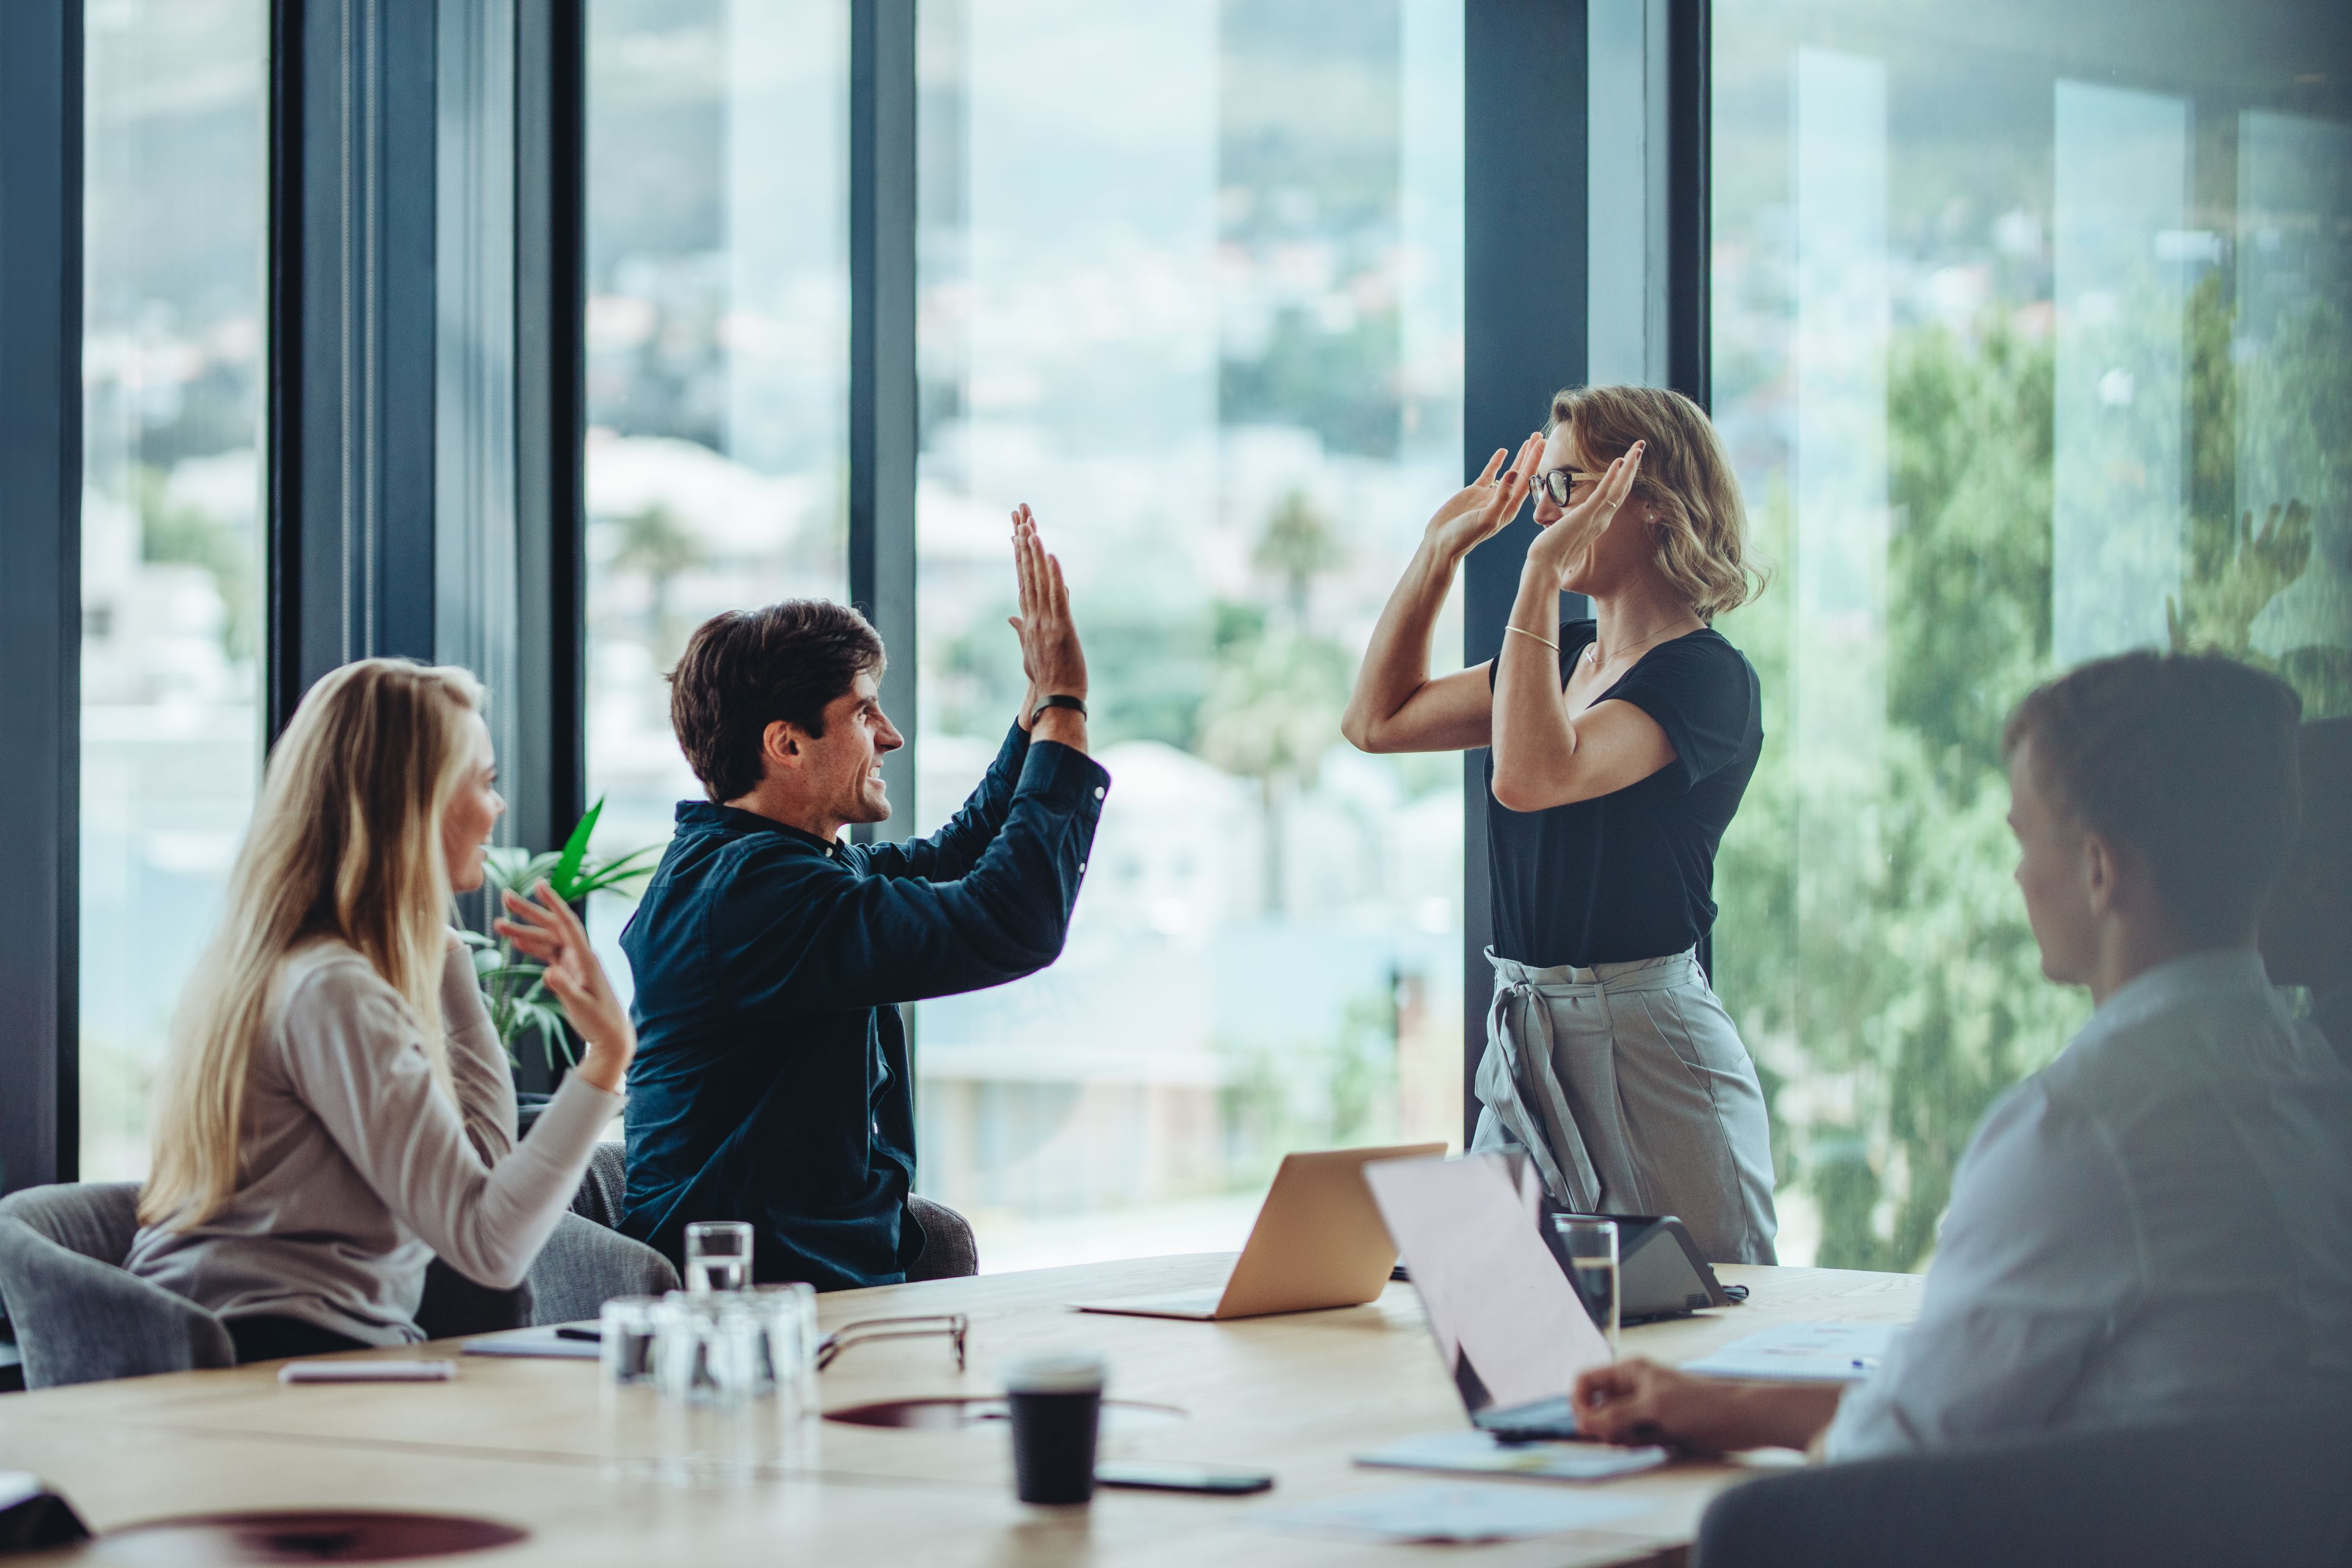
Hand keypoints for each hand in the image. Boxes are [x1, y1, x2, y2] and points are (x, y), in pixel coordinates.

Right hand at [494, 881, 635, 1093]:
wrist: (611, 1035)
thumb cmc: (599, 1021)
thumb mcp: (581, 1006)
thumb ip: (564, 989)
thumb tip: (547, 972)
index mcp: (585, 958)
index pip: (568, 924)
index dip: (554, 903)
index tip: (539, 885)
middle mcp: (580, 956)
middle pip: (552, 926)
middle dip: (529, 911)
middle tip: (506, 897)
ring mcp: (573, 963)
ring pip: (546, 940)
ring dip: (524, 931)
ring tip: (498, 924)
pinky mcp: (568, 972)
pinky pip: (548, 953)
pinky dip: (532, 946)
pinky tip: (516, 941)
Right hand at [1006, 503, 1087, 724]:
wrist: (1055, 701)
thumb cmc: (1046, 680)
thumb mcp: (1029, 654)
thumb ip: (1021, 632)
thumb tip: (1012, 617)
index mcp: (1028, 623)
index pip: (1022, 583)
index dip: (1019, 558)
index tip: (1015, 534)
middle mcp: (1033, 619)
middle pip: (1026, 575)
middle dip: (1022, 545)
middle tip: (1019, 517)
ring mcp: (1045, 623)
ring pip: (1039, 581)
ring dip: (1034, 553)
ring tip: (1030, 527)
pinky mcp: (1062, 628)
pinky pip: (1057, 596)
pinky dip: (1054, 574)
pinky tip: (1051, 554)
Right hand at [1425, 432, 1543, 560]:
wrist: (1442, 541)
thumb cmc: (1466, 535)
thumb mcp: (1487, 518)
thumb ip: (1502, 497)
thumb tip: (1514, 472)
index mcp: (1510, 508)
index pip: (1526, 480)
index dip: (1535, 461)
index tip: (1542, 444)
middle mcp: (1503, 501)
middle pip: (1522, 473)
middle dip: (1531, 455)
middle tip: (1539, 436)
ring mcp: (1490, 495)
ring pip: (1509, 471)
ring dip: (1519, 457)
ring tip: (1528, 441)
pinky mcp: (1476, 492)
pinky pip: (1490, 473)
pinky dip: (1497, 462)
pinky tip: (1503, 451)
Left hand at [1523, 441, 1641, 592]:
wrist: (1546, 566)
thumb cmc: (1551, 550)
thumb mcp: (1567, 531)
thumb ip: (1573, 523)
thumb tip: (1566, 518)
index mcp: (1598, 521)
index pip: (1616, 495)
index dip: (1624, 477)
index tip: (1629, 461)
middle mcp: (1602, 519)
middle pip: (1623, 488)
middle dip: (1633, 466)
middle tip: (1641, 446)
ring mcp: (1597, 518)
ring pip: (1618, 488)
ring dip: (1629, 466)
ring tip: (1638, 447)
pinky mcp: (1586, 516)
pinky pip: (1603, 493)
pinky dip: (1612, 477)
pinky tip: (1619, 461)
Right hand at [1572, 1358, 1734, 1450]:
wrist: (1739, 1420)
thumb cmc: (1699, 1404)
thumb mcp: (1653, 1407)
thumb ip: (1616, 1416)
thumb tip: (1584, 1424)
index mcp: (1628, 1372)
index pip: (1587, 1382)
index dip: (1581, 1402)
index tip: (1588, 1425)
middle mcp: (1632, 1389)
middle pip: (1597, 1408)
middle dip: (1604, 1425)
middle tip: (1625, 1434)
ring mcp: (1643, 1410)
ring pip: (1613, 1426)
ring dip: (1622, 1437)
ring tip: (1647, 1438)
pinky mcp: (1655, 1429)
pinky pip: (1631, 1439)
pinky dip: (1637, 1445)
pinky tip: (1658, 1443)